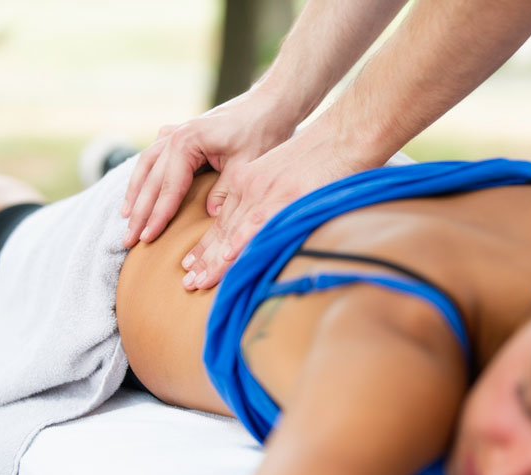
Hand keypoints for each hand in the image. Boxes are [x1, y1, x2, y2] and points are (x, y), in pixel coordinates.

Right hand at [121, 88, 296, 247]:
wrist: (268, 104)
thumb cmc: (261, 131)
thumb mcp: (246, 165)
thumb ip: (225, 191)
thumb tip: (210, 215)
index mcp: (187, 142)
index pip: (168, 187)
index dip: (157, 216)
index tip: (147, 239)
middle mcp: (174, 136)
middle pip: (151, 180)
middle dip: (139, 212)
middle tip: (127, 240)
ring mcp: (175, 133)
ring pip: (146, 166)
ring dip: (135, 193)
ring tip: (126, 218)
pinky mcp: (180, 134)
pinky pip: (154, 156)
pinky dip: (144, 175)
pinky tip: (139, 189)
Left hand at [180, 123, 372, 289]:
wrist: (343, 135)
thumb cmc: (323, 156)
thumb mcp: (284, 172)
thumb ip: (268, 195)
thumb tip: (267, 222)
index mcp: (249, 180)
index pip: (222, 219)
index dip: (206, 245)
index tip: (192, 265)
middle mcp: (251, 187)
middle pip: (221, 229)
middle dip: (202, 259)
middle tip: (187, 282)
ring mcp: (267, 193)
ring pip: (233, 231)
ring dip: (213, 260)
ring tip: (196, 282)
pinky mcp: (286, 197)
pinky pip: (259, 224)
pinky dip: (242, 241)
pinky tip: (228, 258)